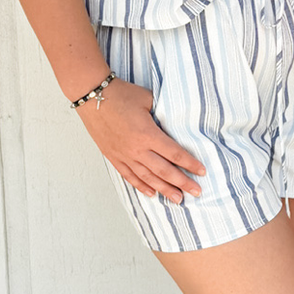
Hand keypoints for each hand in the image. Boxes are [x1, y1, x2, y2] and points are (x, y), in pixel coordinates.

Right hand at [76, 79, 204, 201]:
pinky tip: (151, 193)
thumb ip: (162, 113)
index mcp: (148, 134)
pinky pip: (130, 176)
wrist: (92, 96)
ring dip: (164, 190)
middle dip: (182, 183)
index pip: (175, 153)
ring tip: (178, 199)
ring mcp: (124, 155)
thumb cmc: (121, 94)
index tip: (202, 172)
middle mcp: (137, 149)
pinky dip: (141, 186)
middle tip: (197, 192)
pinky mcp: (113, 157)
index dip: (190, 164)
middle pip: (164, 171)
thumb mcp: (148, 99)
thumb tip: (173, 120)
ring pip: (148, 178)